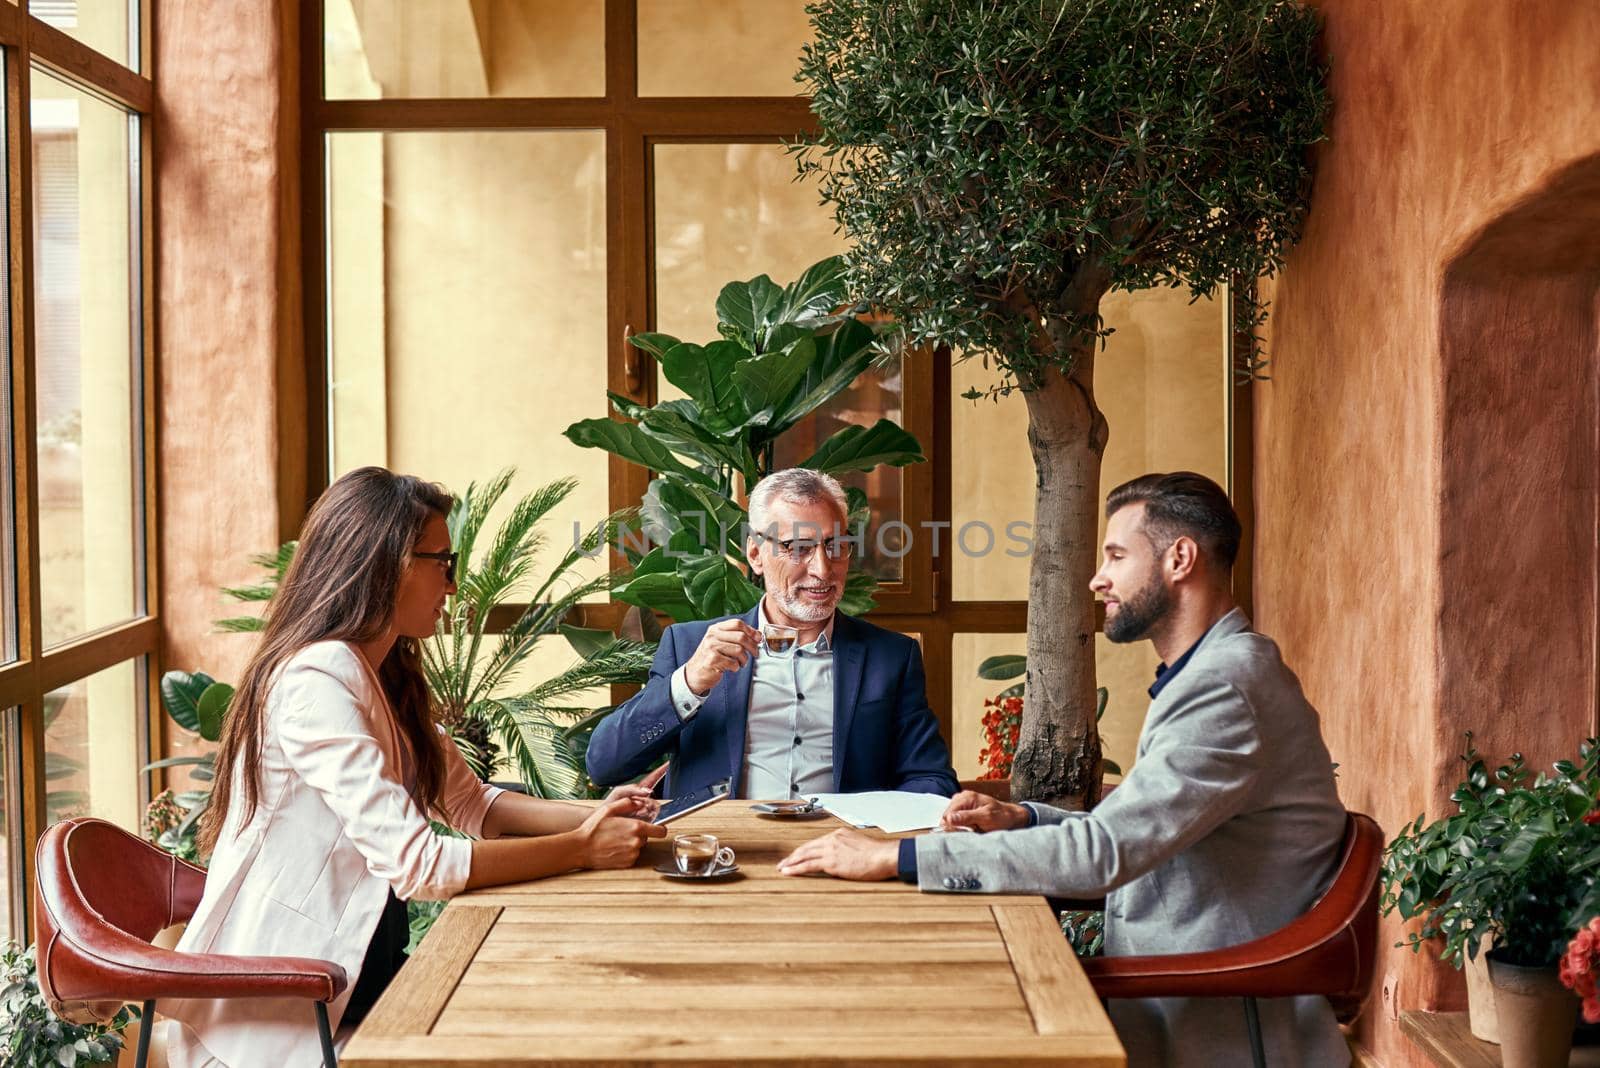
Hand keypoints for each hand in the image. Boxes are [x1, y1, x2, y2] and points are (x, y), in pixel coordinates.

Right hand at [576, 796, 665, 868]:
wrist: (580, 848)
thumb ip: (628, 803)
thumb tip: (640, 802)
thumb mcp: (609, 809)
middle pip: (647, 838)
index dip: (660, 828)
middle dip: (639, 834)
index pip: (661, 831)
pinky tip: (614, 848)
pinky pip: (632, 856)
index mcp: (636, 827)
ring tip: (615, 840)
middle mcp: (636, 842)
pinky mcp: (626, 864)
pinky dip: (626, 853)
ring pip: (639, 847)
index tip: (656, 828)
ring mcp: (632, 854)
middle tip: (623, 831)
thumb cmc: (592, 829)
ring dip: (632, 844)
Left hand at [603, 762, 667, 819]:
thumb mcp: (619, 792)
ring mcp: (646, 811)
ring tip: (635, 811)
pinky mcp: (646, 821)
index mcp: (639, 790)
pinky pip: (652, 818)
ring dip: (646, 808)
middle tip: (639, 804)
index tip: (668, 764)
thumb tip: (648, 791)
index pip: (653, 778)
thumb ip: (633, 788)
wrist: (604, 821)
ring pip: (655, 807)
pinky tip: (638, 816)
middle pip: (656, 796)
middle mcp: (644, 800)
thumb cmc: (611, 805)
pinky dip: (646, 816)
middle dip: (650, 800)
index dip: (661, 771)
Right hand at [684, 619, 761, 694]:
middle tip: (755, 653)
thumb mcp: (720, 642)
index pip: (737, 623)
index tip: (758, 638)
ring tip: (741, 663)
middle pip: (741, 636)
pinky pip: (734, 663)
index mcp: (715, 629)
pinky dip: (736, 667)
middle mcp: (712, 636)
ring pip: (739, 650)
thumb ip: (736, 636)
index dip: (751, 631)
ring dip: (744, 659)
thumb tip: (758, 635)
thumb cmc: (711, 658)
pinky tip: (731, 668)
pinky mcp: (713, 660)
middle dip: (752, 646)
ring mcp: (711, 647)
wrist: (694, 674)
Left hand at [776, 829, 899, 880]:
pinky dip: (796, 868)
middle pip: (807, 847)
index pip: (816, 843)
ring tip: (782, 868)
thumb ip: (848, 849)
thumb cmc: (878, 854)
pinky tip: (789, 872)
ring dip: (791, 862)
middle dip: (793, 855)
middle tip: (783, 862)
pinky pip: (808, 865)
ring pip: (804, 855)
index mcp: (839, 834)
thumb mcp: (860, 845)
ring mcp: (830, 850)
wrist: (884, 856)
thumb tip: (843, 858)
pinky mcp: (831, 862)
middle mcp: (832, 839)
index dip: (805, 850)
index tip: (797, 856)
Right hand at [940, 791, 1030, 832]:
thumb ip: (967, 817)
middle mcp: (962, 797)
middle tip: (971, 829)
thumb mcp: (986, 817)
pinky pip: (956, 820)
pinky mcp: (964, 809)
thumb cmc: (1001, 817)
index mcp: (966, 797)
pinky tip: (971, 826)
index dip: (952, 826)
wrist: (1011, 817)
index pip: (947, 814)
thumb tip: (949, 818)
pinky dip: (961, 825)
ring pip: (950, 819)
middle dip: (956, 826)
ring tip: (973, 827)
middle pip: (947, 817)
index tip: (963, 832)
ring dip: (959, 826)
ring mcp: (962, 803)